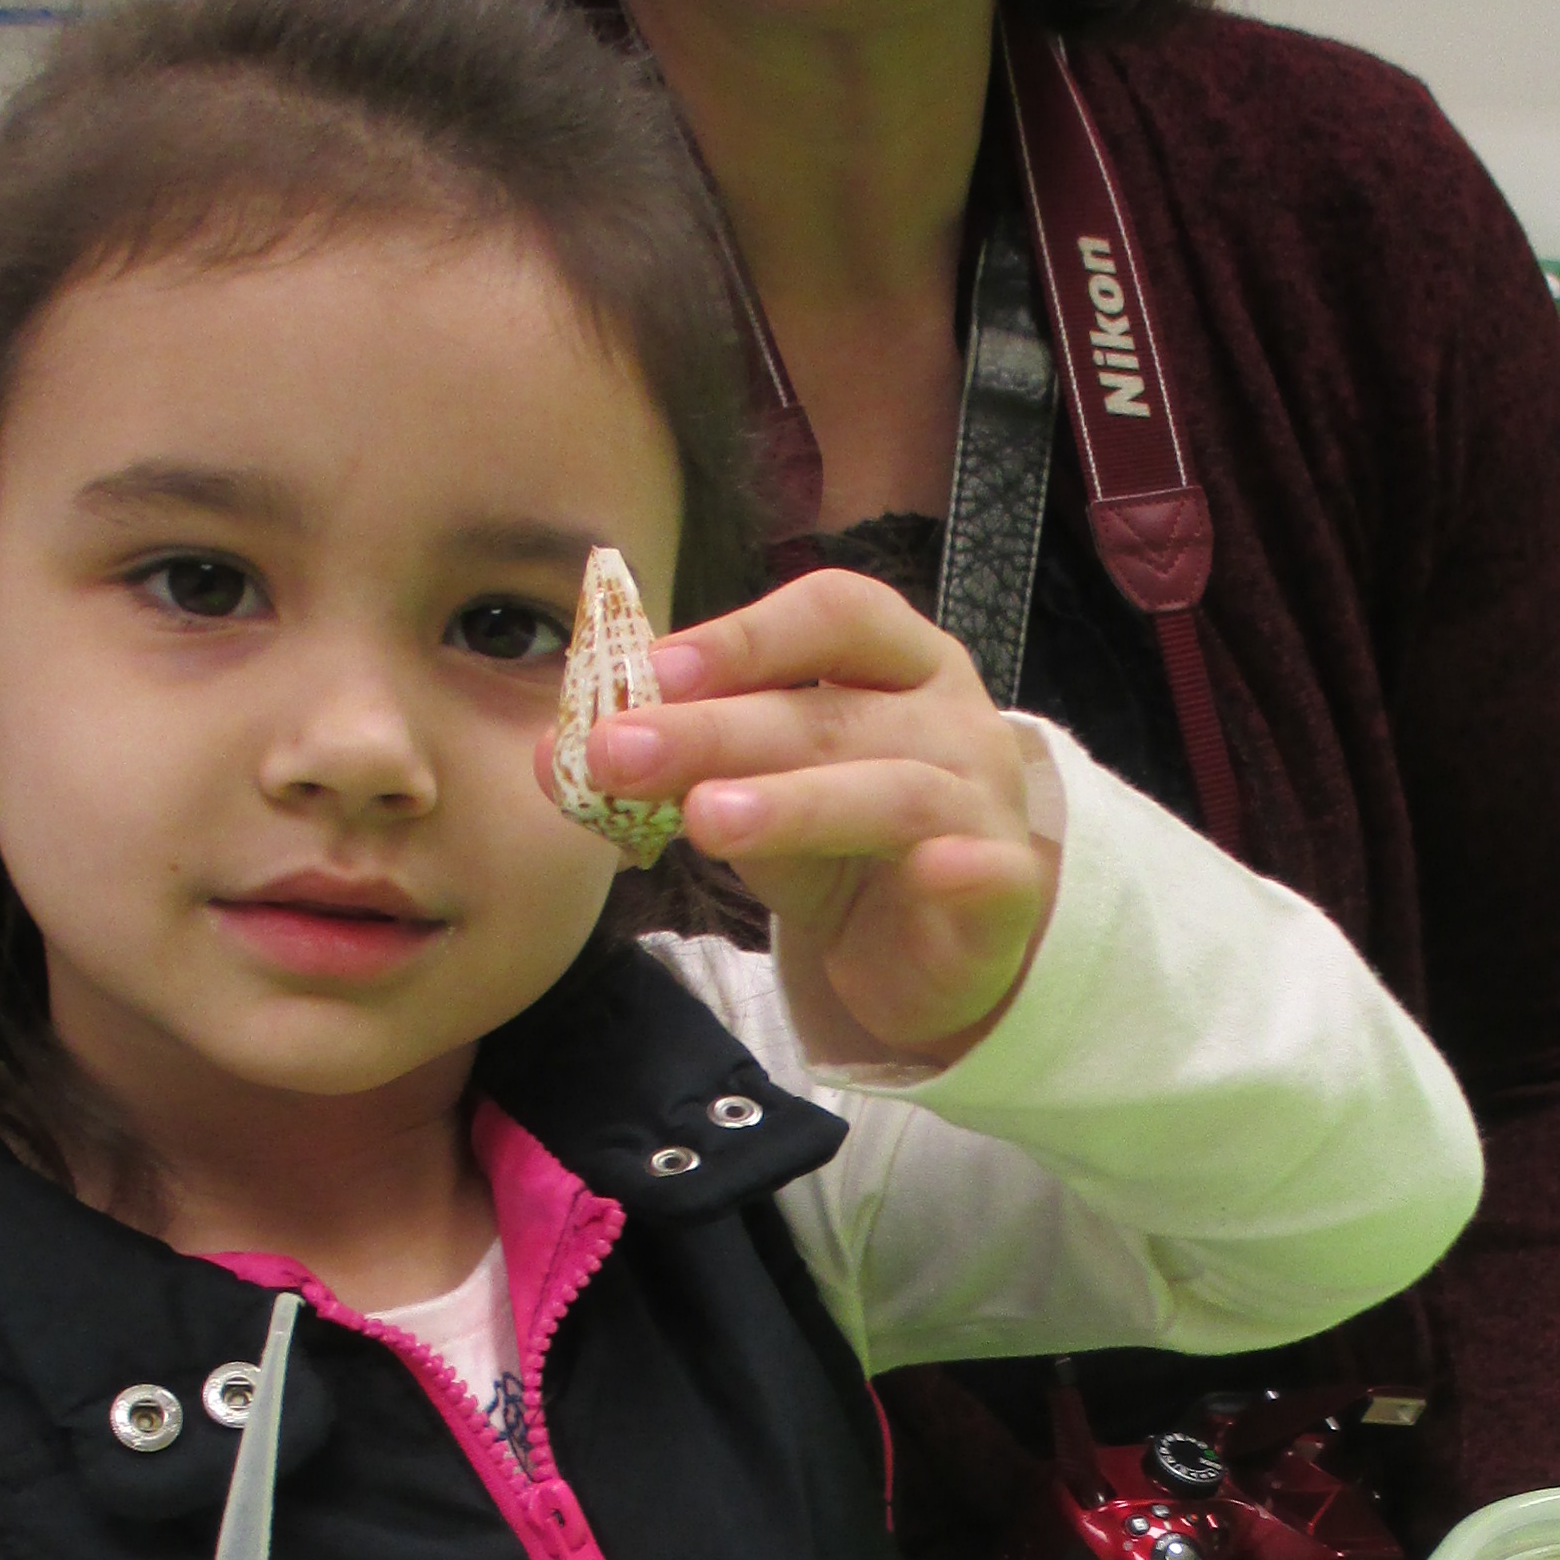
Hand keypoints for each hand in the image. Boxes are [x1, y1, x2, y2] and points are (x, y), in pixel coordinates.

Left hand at [576, 569, 1057, 1069]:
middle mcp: (950, 716)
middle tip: (619, 753)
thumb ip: (671, 765)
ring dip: (798, 800)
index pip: (834, 614)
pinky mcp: (1006, 890)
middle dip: (718, 729)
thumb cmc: (840, 841)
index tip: (650, 669)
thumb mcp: (749, 789)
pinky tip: (929, 873)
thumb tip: (554, 755)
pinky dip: (960, 869)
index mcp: (895, 662)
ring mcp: (985, 800)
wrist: (930, 945)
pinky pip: (986, 873)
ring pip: (895, 791)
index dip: (745, 635)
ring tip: (706, 821)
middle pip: (835, 710)